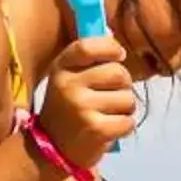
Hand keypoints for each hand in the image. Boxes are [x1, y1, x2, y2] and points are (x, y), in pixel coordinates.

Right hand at [37, 34, 137, 173]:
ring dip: (125, 109)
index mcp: (61, 68)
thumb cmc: (69, 107)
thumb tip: (111, 31)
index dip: (111, 48)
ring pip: (128, 98)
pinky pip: (129, 121)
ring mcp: (81, 107)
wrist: (52, 149)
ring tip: (107, 115)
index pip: (88, 47)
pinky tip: (109, 129)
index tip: (119, 56)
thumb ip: (89, 58)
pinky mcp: (95, 129)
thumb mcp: (69, 78)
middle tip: (111, 96)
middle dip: (123, 85)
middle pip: (119, 73)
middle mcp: (68, 85)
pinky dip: (125, 126)